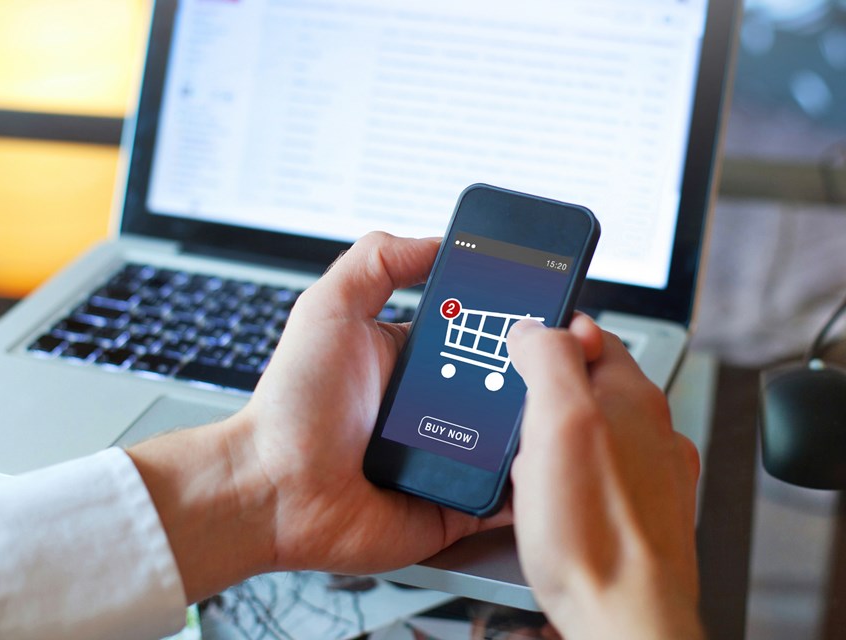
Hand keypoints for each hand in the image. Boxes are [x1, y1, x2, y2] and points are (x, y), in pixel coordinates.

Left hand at [128, 232, 606, 602]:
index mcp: (413, 360)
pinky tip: (556, 463)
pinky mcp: (454, 506)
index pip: (481, 332)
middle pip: (510, 383)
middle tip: (574, 355)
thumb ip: (376, 262)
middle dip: (544, 370)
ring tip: (574, 403)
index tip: (553, 305)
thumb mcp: (327, 309)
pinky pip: (507, 497)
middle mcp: (436, 407)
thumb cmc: (292, 406)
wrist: (272, 489)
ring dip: (546, 422)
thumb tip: (436, 240)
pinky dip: (533, 484)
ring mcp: (449, 458)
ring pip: (518, 438)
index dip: (516, 320)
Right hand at [507, 320, 702, 639]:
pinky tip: (551, 499)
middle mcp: (650, 429)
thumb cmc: (593, 533)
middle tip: (515, 421)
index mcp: (633, 395)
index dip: (549, 339)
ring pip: (591, 431)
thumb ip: (550, 360)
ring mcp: (650, 471)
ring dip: (555, 440)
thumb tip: (536, 327)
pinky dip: (569, 477)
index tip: (517, 355)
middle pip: (588, 384)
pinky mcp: (639, 508)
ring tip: (529, 467)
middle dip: (544, 396)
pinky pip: (595, 474)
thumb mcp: (558, 422)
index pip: (592, 335)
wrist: (623, 618)